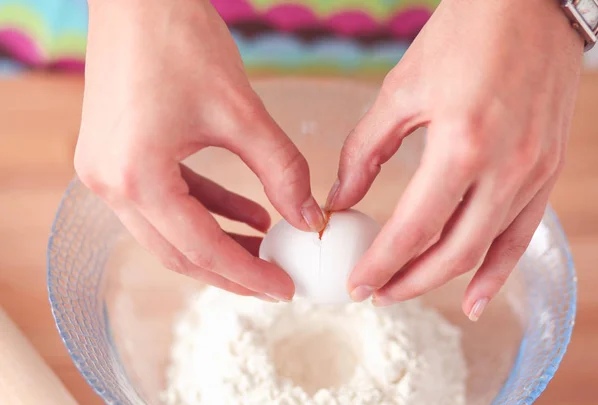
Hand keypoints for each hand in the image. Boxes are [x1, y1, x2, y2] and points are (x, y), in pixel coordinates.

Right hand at [75, 0, 323, 300]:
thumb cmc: (180, 40)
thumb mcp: (241, 112)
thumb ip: (281, 170)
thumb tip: (308, 218)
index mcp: (136, 177)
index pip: (201, 248)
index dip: (248, 273)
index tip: (284, 288)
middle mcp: (110, 184)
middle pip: (178, 251)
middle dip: (231, 269)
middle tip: (275, 279)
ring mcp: (106, 171)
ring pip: (170, 231)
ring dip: (219, 242)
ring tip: (267, 247)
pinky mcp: (115, 156)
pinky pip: (164, 200)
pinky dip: (205, 209)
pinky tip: (248, 213)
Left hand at [328, 0, 582, 318]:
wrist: (530, 5)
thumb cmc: (463, 36)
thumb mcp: (401, 90)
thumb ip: (366, 151)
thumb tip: (341, 198)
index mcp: (462, 144)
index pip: (413, 228)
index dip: (381, 263)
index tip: (357, 284)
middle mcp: (505, 168)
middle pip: (451, 251)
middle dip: (407, 280)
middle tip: (376, 292)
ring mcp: (533, 173)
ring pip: (484, 250)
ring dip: (442, 280)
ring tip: (407, 291)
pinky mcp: (547, 171)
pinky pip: (522, 235)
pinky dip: (497, 270)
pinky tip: (475, 297)